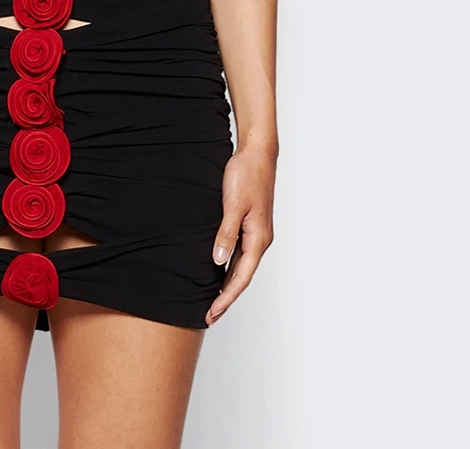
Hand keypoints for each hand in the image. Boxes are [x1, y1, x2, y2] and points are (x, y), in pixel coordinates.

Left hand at [206, 143, 275, 325]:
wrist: (257, 153)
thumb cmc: (246, 175)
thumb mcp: (232, 205)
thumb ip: (225, 234)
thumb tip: (218, 262)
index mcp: (258, 238)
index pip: (240, 278)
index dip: (225, 298)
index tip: (211, 314)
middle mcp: (261, 239)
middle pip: (242, 277)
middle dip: (226, 298)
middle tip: (208, 316)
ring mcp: (257, 232)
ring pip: (241, 266)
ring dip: (227, 284)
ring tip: (212, 300)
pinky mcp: (252, 224)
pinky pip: (241, 253)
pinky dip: (230, 267)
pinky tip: (219, 270)